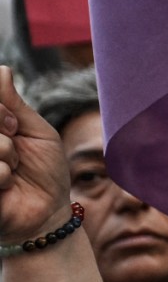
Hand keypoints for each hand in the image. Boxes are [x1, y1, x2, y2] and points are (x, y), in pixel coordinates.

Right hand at [0, 66, 71, 244]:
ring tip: (13, 169)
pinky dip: (3, 175)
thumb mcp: (34, 131)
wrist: (48, 212)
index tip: (14, 124)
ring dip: (7, 154)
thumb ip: (11, 102)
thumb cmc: (43, 170)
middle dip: (3, 129)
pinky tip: (7, 185)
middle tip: (16, 144)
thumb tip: (1, 69)